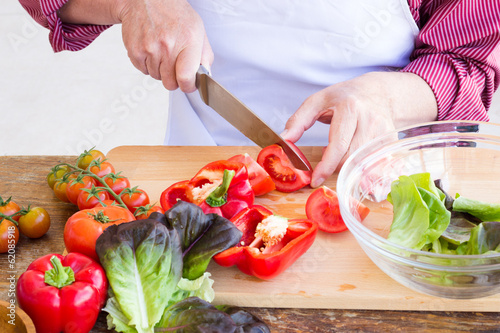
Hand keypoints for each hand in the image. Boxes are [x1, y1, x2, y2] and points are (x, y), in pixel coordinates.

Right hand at [117, 0, 213, 91]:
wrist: (146, 0)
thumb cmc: (174, 14)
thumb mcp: (197, 29)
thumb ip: (204, 56)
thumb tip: (205, 77)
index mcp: (188, 40)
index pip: (186, 78)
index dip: (188, 86)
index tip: (188, 84)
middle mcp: (168, 45)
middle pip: (170, 83)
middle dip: (173, 78)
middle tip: (174, 64)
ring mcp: (150, 48)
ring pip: (156, 77)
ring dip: (160, 69)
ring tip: (161, 51)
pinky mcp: (135, 50)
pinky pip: (143, 70)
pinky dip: (147, 64)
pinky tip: (151, 48)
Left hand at [281, 72, 437, 187]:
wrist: (377, 92)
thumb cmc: (344, 97)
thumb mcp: (317, 102)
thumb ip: (298, 120)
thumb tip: (284, 140)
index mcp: (350, 109)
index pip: (338, 145)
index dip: (326, 166)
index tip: (315, 180)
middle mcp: (370, 120)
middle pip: (350, 158)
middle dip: (334, 165)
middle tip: (326, 157)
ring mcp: (384, 132)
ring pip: (362, 164)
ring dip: (347, 165)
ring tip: (340, 151)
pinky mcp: (391, 142)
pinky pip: (375, 165)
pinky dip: (362, 169)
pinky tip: (355, 159)